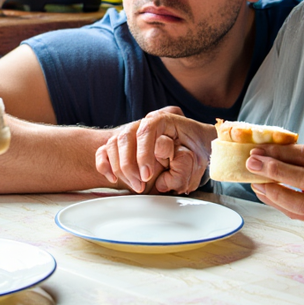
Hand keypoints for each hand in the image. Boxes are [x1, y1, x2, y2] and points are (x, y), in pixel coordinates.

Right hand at [94, 107, 215, 193]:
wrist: (194, 145)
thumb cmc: (196, 148)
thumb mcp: (199, 151)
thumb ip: (188, 160)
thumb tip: (171, 173)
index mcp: (163, 119)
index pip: (147, 129)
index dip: (144, 153)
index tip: (147, 174)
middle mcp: (144, 122)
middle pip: (126, 136)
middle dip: (130, 164)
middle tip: (141, 185)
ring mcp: (130, 132)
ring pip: (113, 144)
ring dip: (119, 167)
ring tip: (134, 186)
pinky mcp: (119, 145)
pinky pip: (103, 151)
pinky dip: (104, 164)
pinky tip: (113, 178)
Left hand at [247, 144, 303, 233]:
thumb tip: (268, 151)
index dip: (281, 152)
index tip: (259, 149)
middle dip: (274, 170)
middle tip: (251, 163)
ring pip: (300, 203)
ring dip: (273, 192)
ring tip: (254, 181)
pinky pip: (296, 214)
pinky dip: (276, 203)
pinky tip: (262, 192)